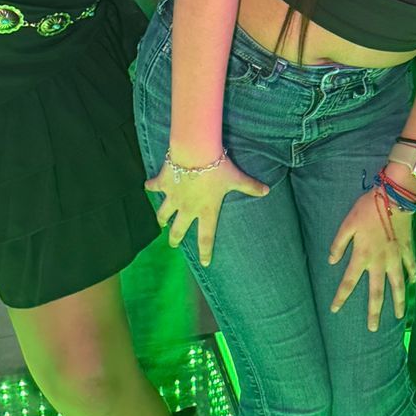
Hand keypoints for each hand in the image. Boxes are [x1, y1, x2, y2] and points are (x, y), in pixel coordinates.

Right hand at [145, 152, 269, 266]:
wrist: (195, 153)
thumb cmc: (217, 168)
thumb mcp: (236, 178)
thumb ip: (250, 186)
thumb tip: (267, 190)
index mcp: (206, 210)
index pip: (206, 237)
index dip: (205, 251)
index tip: (205, 263)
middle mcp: (187, 208)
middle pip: (179, 229)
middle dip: (175, 239)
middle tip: (174, 244)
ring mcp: (173, 197)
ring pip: (163, 213)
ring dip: (161, 219)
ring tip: (161, 222)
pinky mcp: (163, 183)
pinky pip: (153, 187)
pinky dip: (150, 186)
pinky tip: (148, 186)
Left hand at [329, 189, 415, 330]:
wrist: (394, 198)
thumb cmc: (367, 209)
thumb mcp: (347, 224)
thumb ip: (338, 244)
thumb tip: (331, 261)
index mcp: (362, 256)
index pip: (348, 282)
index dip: (341, 297)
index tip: (335, 309)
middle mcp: (380, 262)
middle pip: (377, 292)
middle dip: (374, 312)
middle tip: (373, 329)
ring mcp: (395, 257)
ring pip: (398, 285)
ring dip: (398, 301)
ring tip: (399, 316)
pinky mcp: (407, 249)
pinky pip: (411, 266)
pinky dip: (412, 275)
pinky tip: (412, 284)